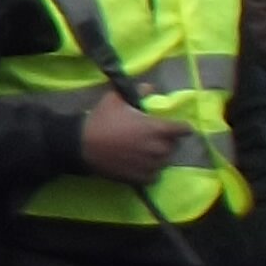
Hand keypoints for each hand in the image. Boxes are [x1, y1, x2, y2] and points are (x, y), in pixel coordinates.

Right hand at [78, 92, 192, 184]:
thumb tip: (151, 87)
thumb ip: (137, 92)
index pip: (183, 129)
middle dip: (168, 140)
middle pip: (174, 145)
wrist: (82, 145)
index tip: (177, 126)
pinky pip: (155, 175)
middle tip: (155, 136)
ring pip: (165, 161)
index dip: (182, 127)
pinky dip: (151, 170)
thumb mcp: (116, 99)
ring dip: (159, 155)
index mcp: (156, 128)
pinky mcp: (141, 178)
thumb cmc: (101, 120)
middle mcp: (158, 148)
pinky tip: (141, 164)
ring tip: (147, 151)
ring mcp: (150, 165)